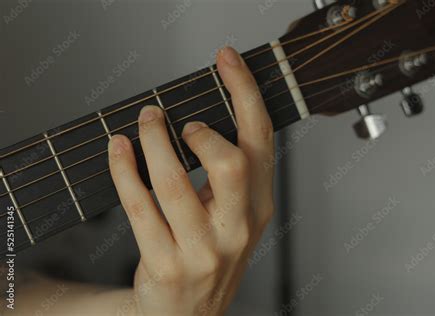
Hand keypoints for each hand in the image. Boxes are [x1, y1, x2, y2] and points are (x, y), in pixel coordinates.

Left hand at [108, 46, 274, 315]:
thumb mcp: (234, 214)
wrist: (188, 314)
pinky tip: (118, 150)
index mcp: (260, 206)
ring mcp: (204, 249)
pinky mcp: (167, 263)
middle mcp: (238, 227)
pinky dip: (124, 170)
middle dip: (200, 129)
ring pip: (175, 183)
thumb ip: (231, 172)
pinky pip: (139, 206)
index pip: (259, 141)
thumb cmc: (210, 253)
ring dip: (153, 142)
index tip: (226, 60)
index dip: (244, 94)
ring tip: (144, 122)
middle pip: (230, 162)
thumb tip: (202, 119)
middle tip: (177, 121)